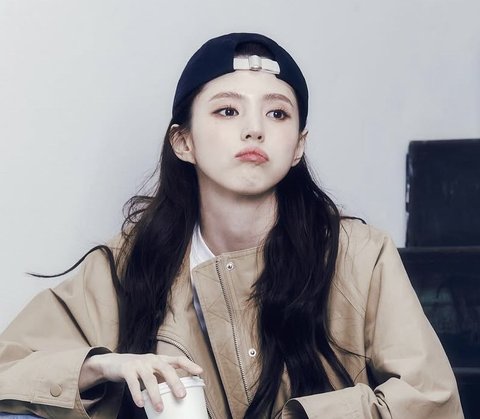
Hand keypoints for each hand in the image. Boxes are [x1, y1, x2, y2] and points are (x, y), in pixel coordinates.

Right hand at [80, 352, 202, 411]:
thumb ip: (163, 379)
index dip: (189, 364)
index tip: (200, 372)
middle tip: (182, 396)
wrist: (114, 362)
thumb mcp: (153, 371)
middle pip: (166, 368)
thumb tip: (179, 396)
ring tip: (160, 408)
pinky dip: (137, 394)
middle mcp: (152, 359)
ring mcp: (139, 363)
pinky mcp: (126, 370)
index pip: (178, 359)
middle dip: (175, 382)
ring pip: (149, 378)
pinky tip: (141, 404)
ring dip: (155, 395)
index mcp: (160, 359)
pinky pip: (133, 383)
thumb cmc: (139, 369)